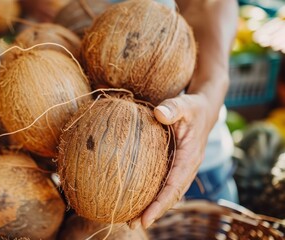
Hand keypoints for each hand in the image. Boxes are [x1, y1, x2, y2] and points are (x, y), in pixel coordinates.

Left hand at [133, 92, 216, 228]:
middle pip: (171, 196)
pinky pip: (165, 183)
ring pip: (168, 192)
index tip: (145, 219)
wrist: (204, 108)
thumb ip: (173, 108)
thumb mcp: (185, 104)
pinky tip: (136, 198)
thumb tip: (159, 113)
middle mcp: (187, 167)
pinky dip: (153, 194)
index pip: (174, 186)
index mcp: (190, 157)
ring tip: (131, 219)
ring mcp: (182, 168)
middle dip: (153, 212)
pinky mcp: (175, 165)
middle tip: (132, 224)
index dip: (160, 204)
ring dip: (152, 206)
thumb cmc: (193, 107)